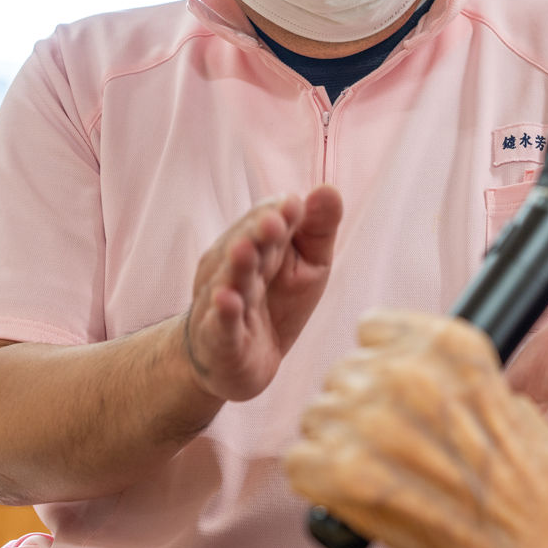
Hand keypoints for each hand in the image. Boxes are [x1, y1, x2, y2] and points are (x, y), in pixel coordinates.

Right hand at [182, 187, 341, 401]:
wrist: (233, 359)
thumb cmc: (276, 304)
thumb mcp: (308, 266)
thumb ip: (317, 230)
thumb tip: (328, 188)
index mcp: (259, 245)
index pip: (267, 221)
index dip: (280, 214)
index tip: (294, 205)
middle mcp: (234, 267)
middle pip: (247, 246)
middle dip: (258, 233)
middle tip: (273, 222)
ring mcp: (222, 301)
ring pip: (231, 280)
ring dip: (238, 265)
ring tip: (245, 251)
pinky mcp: (219, 338)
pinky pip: (220, 324)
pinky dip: (223, 312)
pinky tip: (227, 300)